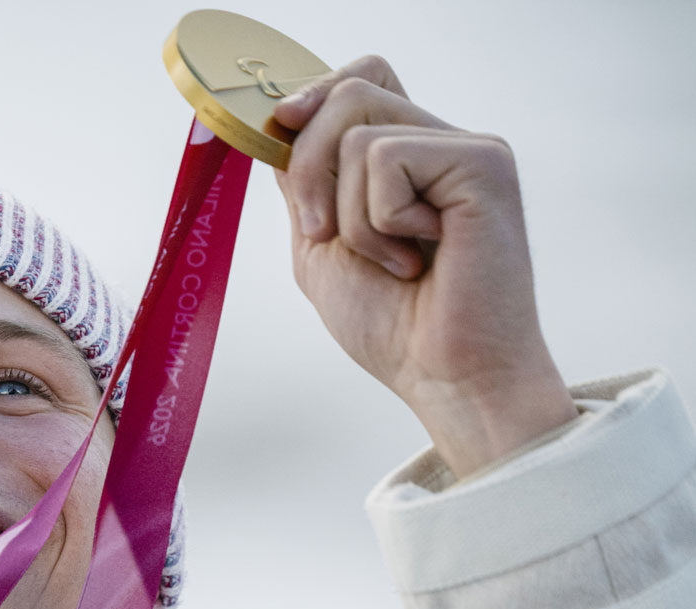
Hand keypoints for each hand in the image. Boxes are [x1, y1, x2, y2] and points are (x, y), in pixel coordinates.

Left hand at [271, 56, 576, 477]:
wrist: (442, 376)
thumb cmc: (392, 325)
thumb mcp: (322, 245)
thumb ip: (304, 183)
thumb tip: (279, 124)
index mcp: (410, 158)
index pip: (364, 78)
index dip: (316, 88)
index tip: (281, 124)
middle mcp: (442, 143)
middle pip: (349, 91)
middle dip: (308, 166)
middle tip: (321, 235)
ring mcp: (467, 149)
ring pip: (359, 131)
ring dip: (349, 214)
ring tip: (393, 261)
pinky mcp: (484, 162)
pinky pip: (387, 158)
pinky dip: (379, 221)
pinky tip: (419, 259)